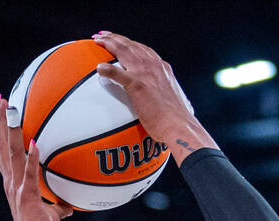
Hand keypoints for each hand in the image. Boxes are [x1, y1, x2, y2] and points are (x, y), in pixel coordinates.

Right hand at [0, 96, 70, 220]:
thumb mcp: (52, 213)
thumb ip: (58, 204)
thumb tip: (70, 203)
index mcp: (14, 181)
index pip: (5, 151)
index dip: (3, 131)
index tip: (4, 111)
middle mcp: (11, 181)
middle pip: (3, 144)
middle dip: (2, 121)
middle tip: (1, 98)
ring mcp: (17, 188)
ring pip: (11, 153)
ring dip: (10, 130)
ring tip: (11, 109)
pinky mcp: (27, 197)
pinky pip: (29, 173)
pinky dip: (31, 157)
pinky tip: (33, 142)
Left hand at [92, 32, 195, 146]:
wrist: (180, 127)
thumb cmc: (179, 121)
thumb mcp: (179, 101)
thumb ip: (174, 97)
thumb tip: (180, 102)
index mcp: (164, 69)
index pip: (144, 50)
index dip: (130, 44)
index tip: (121, 41)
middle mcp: (154, 66)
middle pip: (131, 45)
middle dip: (115, 37)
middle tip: (103, 35)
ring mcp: (145, 74)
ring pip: (123, 51)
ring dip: (109, 43)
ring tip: (98, 40)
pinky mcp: (137, 85)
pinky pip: (116, 73)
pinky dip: (107, 69)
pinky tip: (99, 68)